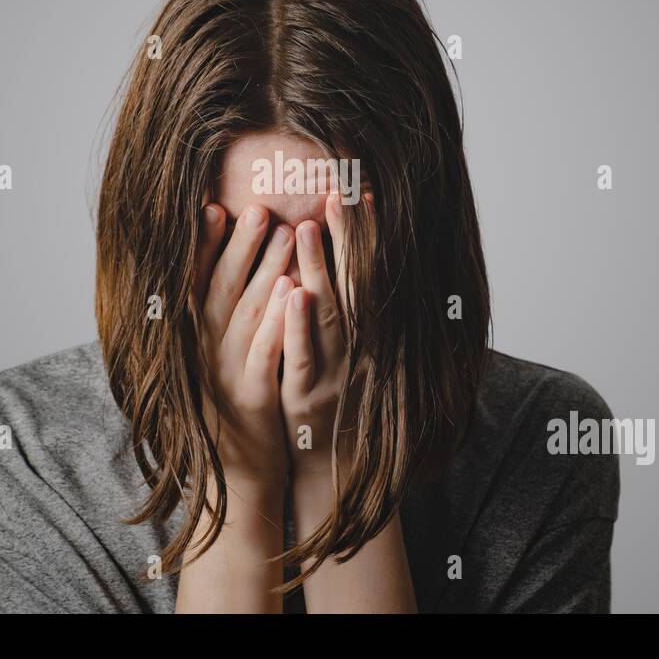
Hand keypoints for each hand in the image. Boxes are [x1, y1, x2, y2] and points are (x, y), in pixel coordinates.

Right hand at [192, 201, 295, 487]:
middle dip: (239, 246)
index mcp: (198, 340)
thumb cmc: (234, 407)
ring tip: (284, 232)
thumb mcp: (217, 361)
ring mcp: (228, 374)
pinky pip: (266, 352)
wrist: (238, 474)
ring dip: (266, 270)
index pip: (198, 284)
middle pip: (223, 289)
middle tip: (258, 207)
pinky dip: (279, 320)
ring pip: (247, 313)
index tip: (214, 207)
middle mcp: (207, 352)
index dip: (205, 246)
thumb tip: (227, 268)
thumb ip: (218, 319)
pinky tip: (295, 291)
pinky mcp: (254, 397)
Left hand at [282, 192, 354, 481]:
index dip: (364, 233)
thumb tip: (330, 253)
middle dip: (349, 237)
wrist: (331, 467)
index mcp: (360, 330)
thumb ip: (340, 305)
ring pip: (328, 312)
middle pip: (353, 282)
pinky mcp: (305, 394)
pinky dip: (299, 325)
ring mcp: (332, 369)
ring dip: (321, 269)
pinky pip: (302, 355)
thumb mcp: (344, 351)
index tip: (362, 190)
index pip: (363, 271)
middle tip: (341, 191)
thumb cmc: (334, 397)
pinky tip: (294, 295)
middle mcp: (354, 345)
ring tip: (311, 226)